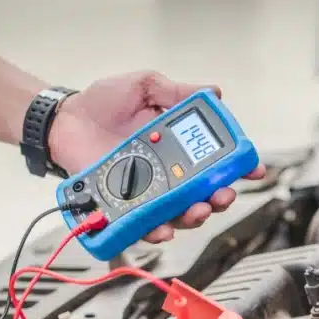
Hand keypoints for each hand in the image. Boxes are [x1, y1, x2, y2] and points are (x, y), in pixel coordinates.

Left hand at [47, 71, 265, 243]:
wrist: (64, 121)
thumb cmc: (102, 103)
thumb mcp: (143, 86)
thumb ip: (176, 91)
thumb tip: (214, 93)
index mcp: (181, 145)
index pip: (218, 160)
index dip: (240, 167)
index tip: (254, 170)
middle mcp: (172, 172)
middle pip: (207, 193)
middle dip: (221, 198)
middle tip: (223, 196)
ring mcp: (152, 191)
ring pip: (183, 213)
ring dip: (195, 217)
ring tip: (197, 211)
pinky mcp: (129, 206)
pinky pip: (148, 225)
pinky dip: (157, 232)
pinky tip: (163, 229)